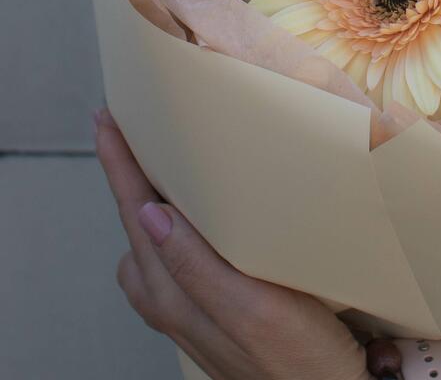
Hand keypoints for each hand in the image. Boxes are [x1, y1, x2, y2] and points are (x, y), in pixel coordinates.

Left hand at [95, 109, 371, 379]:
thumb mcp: (253, 311)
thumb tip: (150, 214)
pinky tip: (199, 219)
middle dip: (127, 175)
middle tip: (128, 131)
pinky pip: (171, 262)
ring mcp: (186, 310)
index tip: (107, 121)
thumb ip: (197, 267)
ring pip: (149, 245)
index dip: (119, 164)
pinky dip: (172, 228)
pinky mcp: (207, 314)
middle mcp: (170, 301)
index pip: (135, 211)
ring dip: (147, 200)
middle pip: (135, 223)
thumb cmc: (297, 361)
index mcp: (174, 292)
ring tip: (161, 164)